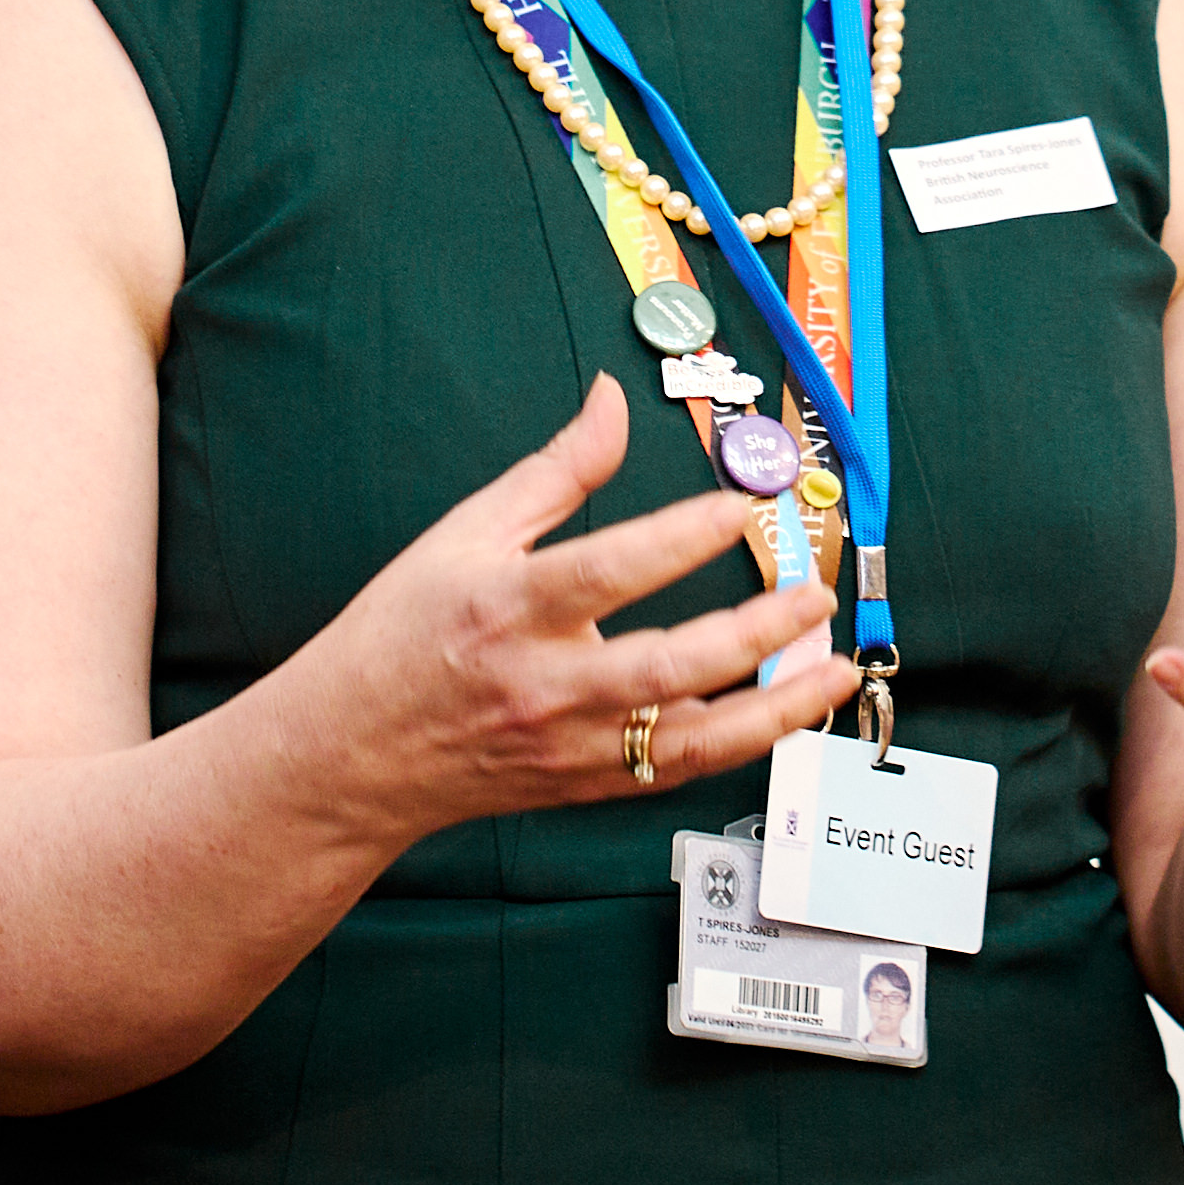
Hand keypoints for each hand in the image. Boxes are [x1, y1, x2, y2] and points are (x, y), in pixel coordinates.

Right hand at [282, 376, 862, 849]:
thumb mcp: (463, 534)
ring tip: (834, 670)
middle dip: (755, 631)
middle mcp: (542, 685)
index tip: (738, 507)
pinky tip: (785, 714)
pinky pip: (675, 770)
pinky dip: (738, 744)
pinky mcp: (583, 785)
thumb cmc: (403, 634)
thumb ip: (553, 470)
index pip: (609, 570)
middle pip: (666, 664)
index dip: (681, 537)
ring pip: (689, 737)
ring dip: (774, 708)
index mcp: (506, 609)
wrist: (349, 753)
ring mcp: (567, 746)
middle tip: (812, 593)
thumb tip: (611, 399)